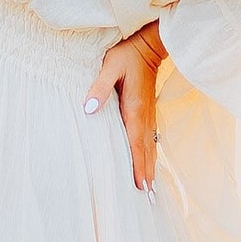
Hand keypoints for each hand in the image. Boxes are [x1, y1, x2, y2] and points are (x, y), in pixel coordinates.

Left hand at [86, 23, 163, 190]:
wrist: (148, 44)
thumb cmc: (127, 54)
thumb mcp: (110, 66)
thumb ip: (99, 87)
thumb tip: (89, 109)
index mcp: (135, 109)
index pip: (136, 143)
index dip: (138, 165)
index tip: (142, 185)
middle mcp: (144, 116)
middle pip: (146, 150)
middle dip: (147, 173)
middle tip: (148, 197)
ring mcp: (148, 114)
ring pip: (150, 146)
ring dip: (150, 166)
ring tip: (151, 188)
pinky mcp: (147, 111)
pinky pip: (149, 138)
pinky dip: (150, 154)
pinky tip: (149, 162)